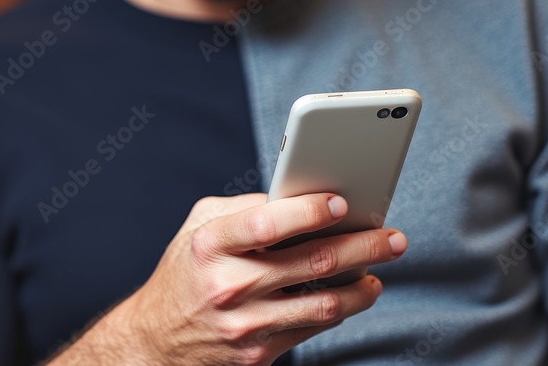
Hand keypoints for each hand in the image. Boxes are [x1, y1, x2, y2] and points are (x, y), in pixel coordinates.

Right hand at [50, 192, 406, 365]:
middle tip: (391, 235)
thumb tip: (298, 197)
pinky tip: (356, 293)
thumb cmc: (185, 273)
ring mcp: (246, 324)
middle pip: (312, 262)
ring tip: (380, 268)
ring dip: (363, 285)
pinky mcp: (259, 354)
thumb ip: (244, 207)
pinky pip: (313, 327)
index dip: (309, 211)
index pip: (267, 223)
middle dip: (362, 247)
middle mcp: (228, 285)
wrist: (157, 341)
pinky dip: (342, 308)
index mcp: (210, 245)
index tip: (342, 202)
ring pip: (324, 302)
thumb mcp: (198, 228)